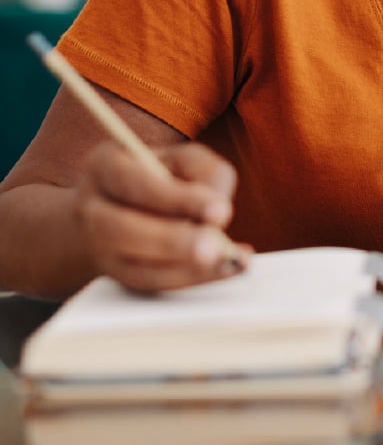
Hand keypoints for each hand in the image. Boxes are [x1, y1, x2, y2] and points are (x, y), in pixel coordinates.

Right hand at [74, 140, 252, 291]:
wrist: (114, 206)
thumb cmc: (158, 175)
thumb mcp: (182, 158)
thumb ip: (206, 172)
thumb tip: (218, 213)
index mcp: (105, 166)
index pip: (135, 183)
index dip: (176, 199)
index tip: (220, 209)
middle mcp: (92, 210)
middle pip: (123, 231)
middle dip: (173, 242)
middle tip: (215, 247)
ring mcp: (99, 250)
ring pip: (136, 268)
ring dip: (187, 269)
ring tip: (228, 259)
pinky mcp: (118, 278)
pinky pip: (151, 286)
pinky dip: (193, 279)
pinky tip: (227, 268)